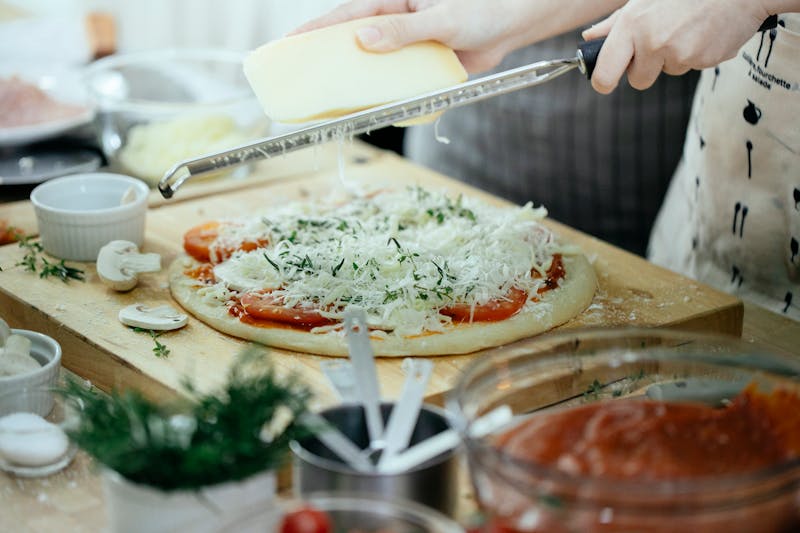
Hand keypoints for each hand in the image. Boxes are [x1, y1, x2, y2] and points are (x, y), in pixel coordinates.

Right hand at [293, 0, 623, 72]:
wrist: (511, 27)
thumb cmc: (480, 11)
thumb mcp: (442, 19)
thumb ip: (404, 30)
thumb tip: (364, 40)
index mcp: (394, 0)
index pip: (348, 15)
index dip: (318, 30)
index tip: (290, 44)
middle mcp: (395, 23)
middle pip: (352, 42)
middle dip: (327, 59)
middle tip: (300, 78)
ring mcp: (405, 46)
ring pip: (372, 66)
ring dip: (355, 82)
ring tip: (328, 101)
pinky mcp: (419, 67)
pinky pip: (395, 83)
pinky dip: (384, 96)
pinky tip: (371, 109)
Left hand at [582, 0, 768, 93]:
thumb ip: (615, 23)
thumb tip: (590, 38)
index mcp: (632, 26)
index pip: (605, 75)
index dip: (604, 82)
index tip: (606, 81)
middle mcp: (653, 42)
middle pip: (638, 80)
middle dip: (645, 68)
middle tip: (659, 41)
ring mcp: (679, 53)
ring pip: (667, 71)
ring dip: (674, 57)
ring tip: (686, 28)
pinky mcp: (703, 60)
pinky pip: (691, 66)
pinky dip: (696, 53)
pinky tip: (703, 31)